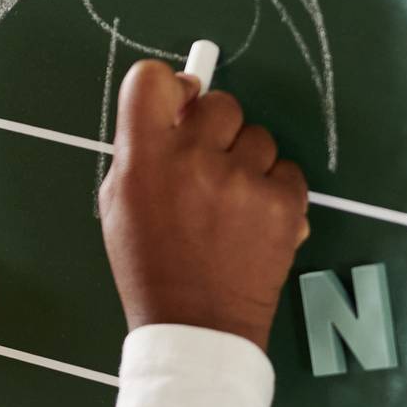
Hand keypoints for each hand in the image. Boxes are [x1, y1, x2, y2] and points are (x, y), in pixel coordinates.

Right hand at [97, 58, 310, 351]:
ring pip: (257, 137)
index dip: (170, 87)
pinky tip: (254, 221)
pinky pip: (287, 169)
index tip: (180, 105)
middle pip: (218, 103)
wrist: (197, 327)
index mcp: (143, 158)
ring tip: (230, 206)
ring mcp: (243, 180)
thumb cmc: (152, 266)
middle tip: (207, 169)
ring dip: (247, 162)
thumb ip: (142, 151)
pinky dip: (275, 190)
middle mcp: (194, 159)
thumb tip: (179, 107)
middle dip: (214, 130)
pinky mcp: (283, 202)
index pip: (151, 79)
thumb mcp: (120, 205)